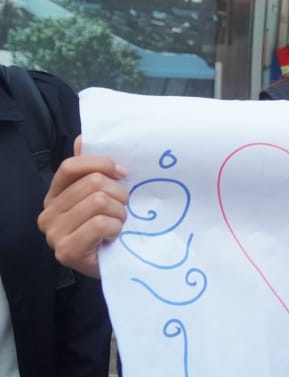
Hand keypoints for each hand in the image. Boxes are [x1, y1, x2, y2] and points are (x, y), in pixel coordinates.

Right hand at [37, 137, 128, 277]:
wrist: (117, 265)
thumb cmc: (111, 228)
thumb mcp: (106, 195)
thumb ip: (92, 169)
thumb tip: (83, 139)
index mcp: (56, 194)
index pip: (72, 166)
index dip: (101, 164)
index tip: (124, 173)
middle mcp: (48, 213)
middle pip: (92, 183)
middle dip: (119, 195)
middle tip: (123, 210)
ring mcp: (54, 233)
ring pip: (99, 202)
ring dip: (120, 213)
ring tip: (119, 224)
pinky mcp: (66, 251)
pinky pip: (100, 224)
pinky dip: (115, 227)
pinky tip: (114, 236)